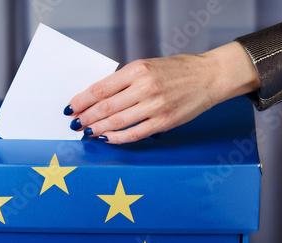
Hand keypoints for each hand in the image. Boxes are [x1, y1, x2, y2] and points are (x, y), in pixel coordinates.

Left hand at [65, 42, 259, 143]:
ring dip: (98, 129)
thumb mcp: (147, 66)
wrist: (209, 77)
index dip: (82, 100)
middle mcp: (145, 87)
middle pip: (105, 107)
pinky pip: (134, 134)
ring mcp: (155, 106)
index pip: (100, 88)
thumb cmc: (178, 70)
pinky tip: (107, 138)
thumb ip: (124, 80)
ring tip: (88, 131)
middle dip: (86, 117)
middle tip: (75, 123)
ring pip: (117, 122)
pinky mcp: (164, 122)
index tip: (72, 107)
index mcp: (137, 70)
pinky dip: (117, 138)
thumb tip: (99, 98)